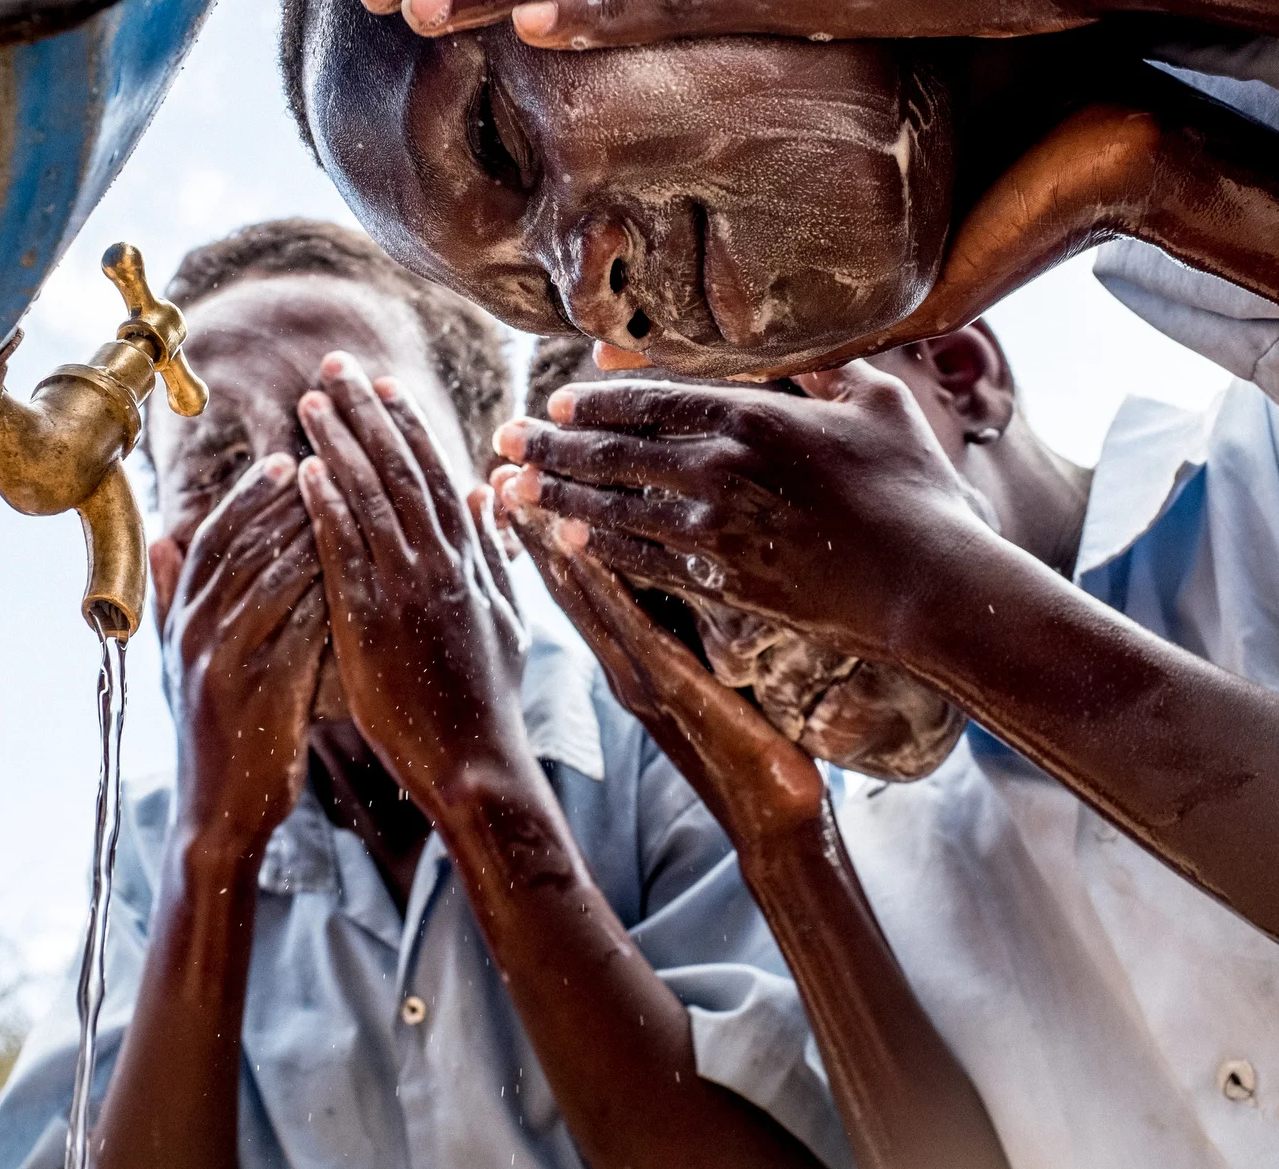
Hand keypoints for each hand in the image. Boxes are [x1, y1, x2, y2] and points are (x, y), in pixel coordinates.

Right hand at [151, 457, 327, 854]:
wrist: (219, 815)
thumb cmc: (220, 732)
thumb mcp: (184, 662)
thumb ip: (177, 599)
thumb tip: (161, 538)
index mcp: (180, 619)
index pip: (212, 538)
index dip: (247, 496)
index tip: (285, 459)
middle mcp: (193, 632)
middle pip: (241, 545)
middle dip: (284, 498)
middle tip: (327, 458)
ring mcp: (222, 660)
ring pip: (270, 577)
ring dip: (311, 532)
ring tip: (352, 497)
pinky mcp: (257, 691)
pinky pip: (298, 627)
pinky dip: (329, 592)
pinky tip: (363, 568)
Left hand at [295, 353, 528, 812]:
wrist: (476, 761)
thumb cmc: (488, 698)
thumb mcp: (507, 617)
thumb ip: (494, 553)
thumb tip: (485, 494)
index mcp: (470, 560)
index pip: (435, 474)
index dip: (407, 425)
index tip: (384, 385)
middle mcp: (441, 562)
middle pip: (400, 470)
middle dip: (367, 413)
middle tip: (335, 367)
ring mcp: (407, 588)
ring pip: (371, 498)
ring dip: (339, 444)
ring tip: (310, 402)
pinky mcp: (373, 620)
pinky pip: (346, 550)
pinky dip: (326, 505)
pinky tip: (303, 470)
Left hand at [495, 361, 995, 663]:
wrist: (929, 585)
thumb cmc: (914, 488)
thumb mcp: (877, 403)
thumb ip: (826, 368)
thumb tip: (801, 340)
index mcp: (754, 417)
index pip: (652, 399)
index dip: (597, 398)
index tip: (558, 397)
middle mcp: (722, 471)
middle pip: (616, 452)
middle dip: (552, 443)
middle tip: (505, 437)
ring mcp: (717, 533)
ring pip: (617, 508)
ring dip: (559, 494)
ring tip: (512, 486)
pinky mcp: (725, 585)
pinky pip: (646, 562)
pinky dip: (603, 548)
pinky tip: (570, 537)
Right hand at [506, 486, 824, 841]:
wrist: (774, 819)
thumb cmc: (758, 748)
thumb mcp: (718, 675)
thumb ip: (695, 629)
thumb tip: (693, 574)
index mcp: (635, 657)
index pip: (584, 580)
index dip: (552, 526)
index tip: (526, 472)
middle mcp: (626, 662)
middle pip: (570, 578)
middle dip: (537, 519)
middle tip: (504, 459)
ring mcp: (641, 676)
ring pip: (586, 595)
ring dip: (553, 539)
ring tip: (520, 485)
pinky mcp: (670, 687)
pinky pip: (629, 623)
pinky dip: (600, 582)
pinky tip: (582, 543)